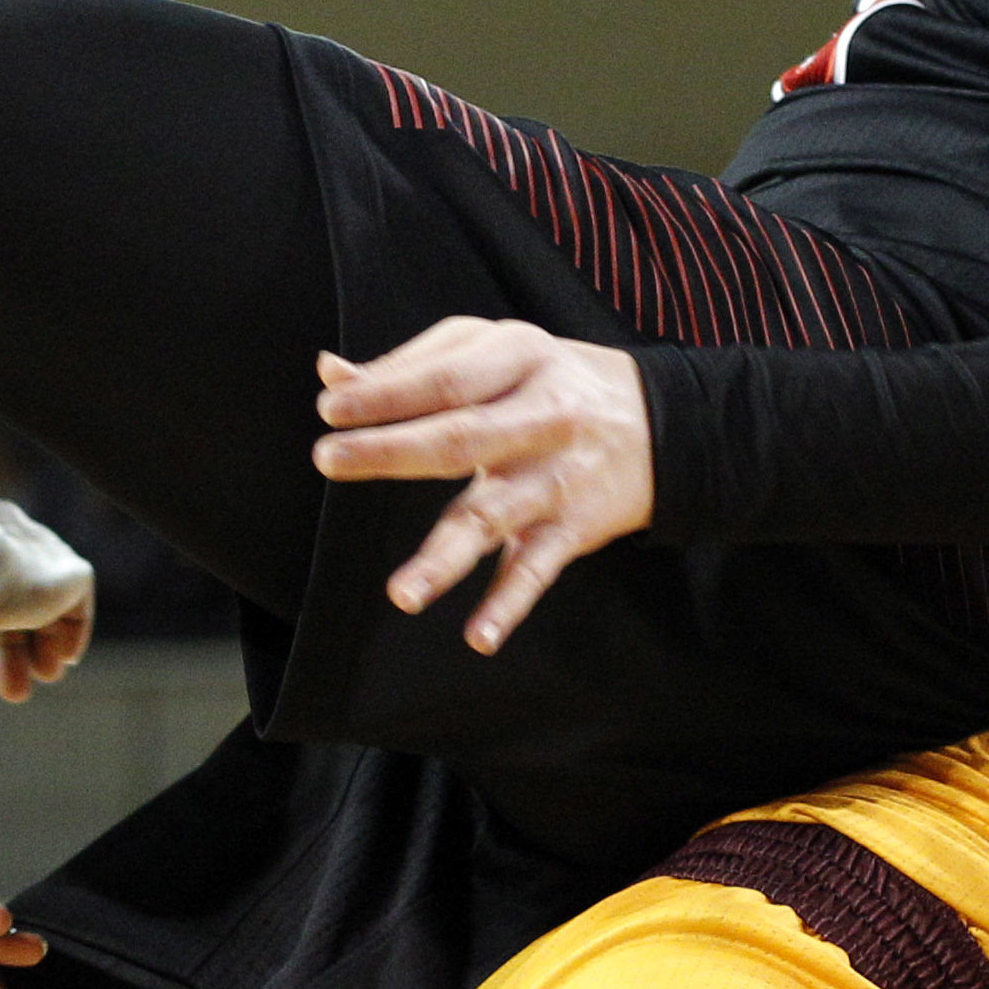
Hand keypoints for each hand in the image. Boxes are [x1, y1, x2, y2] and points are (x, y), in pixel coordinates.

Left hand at [310, 320, 653, 653]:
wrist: (660, 422)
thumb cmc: (549, 379)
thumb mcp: (493, 351)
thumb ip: (413, 365)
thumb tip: (332, 374)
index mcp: (518, 357)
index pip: (444, 378)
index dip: (385, 392)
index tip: (330, 408)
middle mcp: (542, 416)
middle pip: (460, 437)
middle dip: (392, 451)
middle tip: (329, 459)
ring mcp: (557, 478)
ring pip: (494, 517)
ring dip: (448, 558)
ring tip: (403, 595)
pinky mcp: (574, 528)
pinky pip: (537, 570)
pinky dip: (509, 605)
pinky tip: (479, 638)